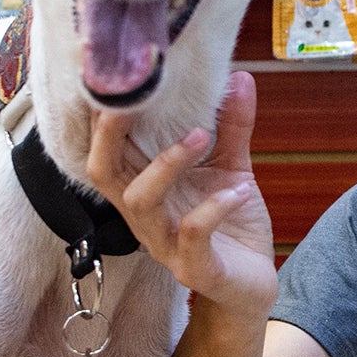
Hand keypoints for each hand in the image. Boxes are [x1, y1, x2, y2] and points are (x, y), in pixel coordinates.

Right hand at [85, 71, 276, 314]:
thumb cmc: (231, 224)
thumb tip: (240, 76)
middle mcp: (143, 215)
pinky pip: (191, 237)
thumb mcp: (232, 168)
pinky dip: (213, 207)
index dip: (103, 114)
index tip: (118, 73)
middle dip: (112, 132)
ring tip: (203, 136)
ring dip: (168, 163)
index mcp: (144, 186)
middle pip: (103, 172)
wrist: (254, 284)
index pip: (107, 148)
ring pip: (141, 202)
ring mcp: (164, 244)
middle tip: (141, 95)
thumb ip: (232, 127)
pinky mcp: (194, 268)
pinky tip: (239, 189)